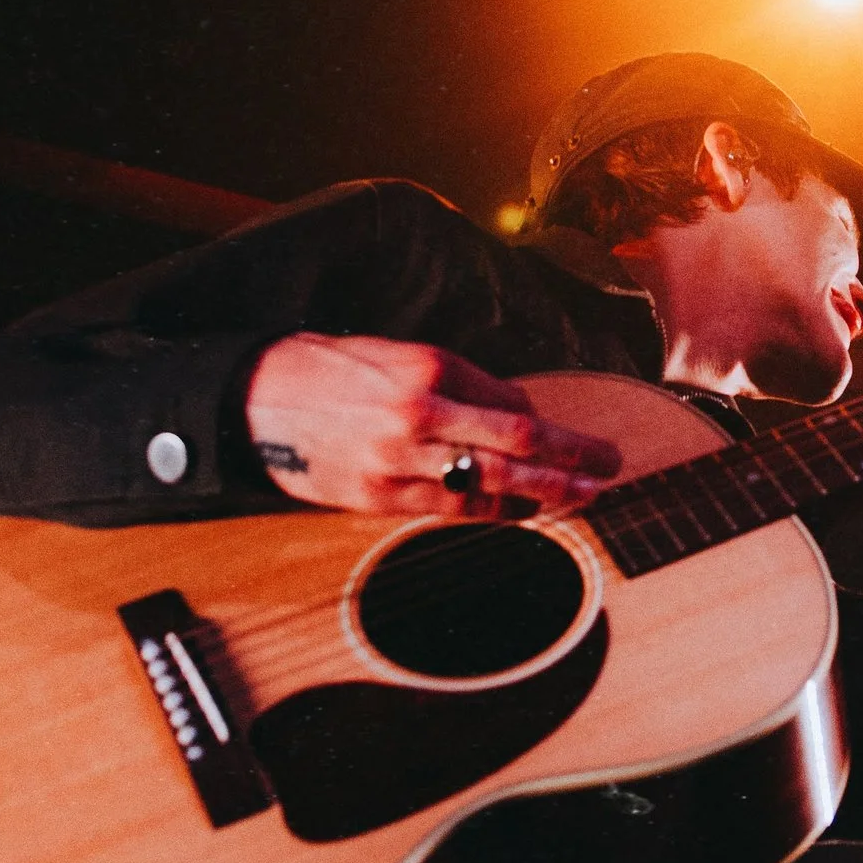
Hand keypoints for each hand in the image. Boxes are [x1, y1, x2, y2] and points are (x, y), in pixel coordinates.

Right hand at [242, 334, 622, 518]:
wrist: (252, 402)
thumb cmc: (326, 369)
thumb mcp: (395, 353)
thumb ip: (457, 381)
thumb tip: (516, 410)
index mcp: (425, 369)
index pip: (510, 403)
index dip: (553, 427)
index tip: (584, 439)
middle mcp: (417, 416)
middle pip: (515, 444)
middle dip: (571, 460)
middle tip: (611, 468)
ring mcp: (398, 462)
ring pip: (488, 483)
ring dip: (544, 492)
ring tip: (581, 495)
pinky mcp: (378, 499)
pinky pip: (451, 508)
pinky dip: (494, 509)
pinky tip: (524, 509)